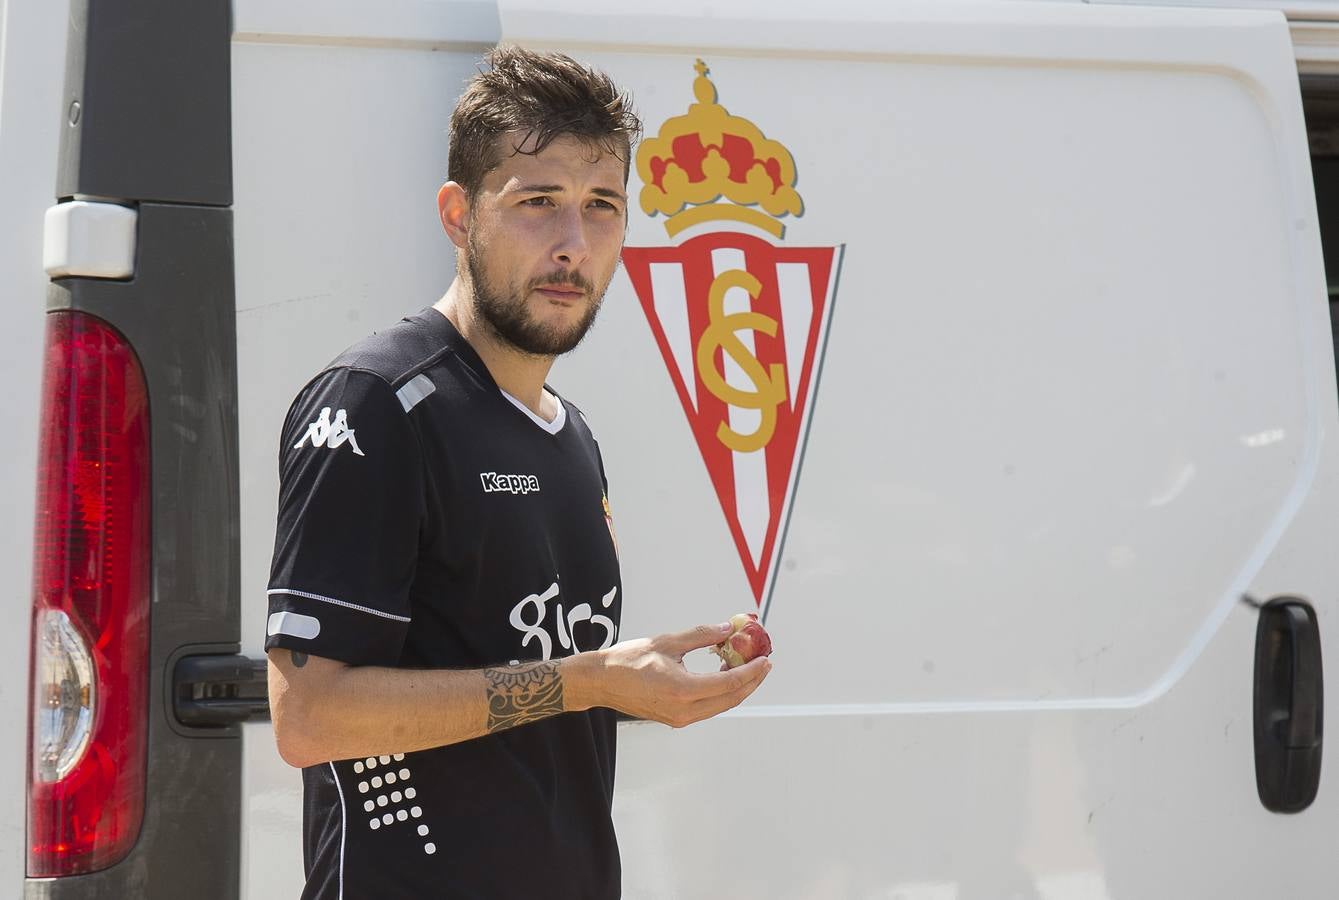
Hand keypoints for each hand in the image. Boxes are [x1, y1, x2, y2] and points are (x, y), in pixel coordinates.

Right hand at [593, 622, 771, 726]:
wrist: (602, 682)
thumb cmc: (629, 660)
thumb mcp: (667, 642)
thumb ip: (701, 636)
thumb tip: (727, 629)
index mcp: (683, 690)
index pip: (730, 683)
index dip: (752, 671)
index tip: (765, 659)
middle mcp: (685, 710)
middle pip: (731, 699)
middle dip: (751, 681)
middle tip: (763, 663)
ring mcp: (680, 718)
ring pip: (721, 705)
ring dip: (736, 687)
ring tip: (744, 664)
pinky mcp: (675, 719)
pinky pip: (707, 707)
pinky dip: (720, 692)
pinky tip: (722, 673)